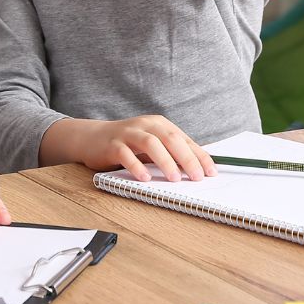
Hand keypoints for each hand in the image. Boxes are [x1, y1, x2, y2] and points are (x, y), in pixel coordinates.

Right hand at [60, 115, 217, 181]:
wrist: (92, 138)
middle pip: (170, 138)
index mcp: (159, 124)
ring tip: (174, 178)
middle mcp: (145, 125)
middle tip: (197, 177)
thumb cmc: (128, 144)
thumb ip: (171, 153)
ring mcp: (128, 133)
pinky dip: (136, 166)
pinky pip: (125, 154)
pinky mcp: (112, 145)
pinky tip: (145, 178)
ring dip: (165, 161)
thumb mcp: (152, 145)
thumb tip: (197, 169)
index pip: (184, 139)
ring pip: (150, 143)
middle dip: (186, 158)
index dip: (199, 156)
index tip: (211, 172)